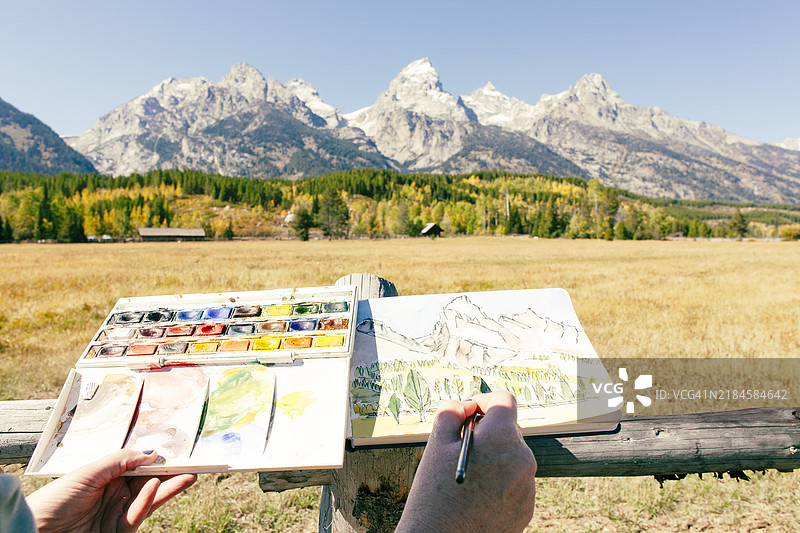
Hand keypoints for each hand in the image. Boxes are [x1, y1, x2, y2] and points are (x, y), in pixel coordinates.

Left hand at [26, 449, 196, 532]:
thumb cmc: (54, 500)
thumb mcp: (87, 473)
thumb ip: (120, 461)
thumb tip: (150, 453)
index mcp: (106, 476)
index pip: (138, 466)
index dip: (157, 459)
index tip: (177, 450)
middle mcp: (115, 493)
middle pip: (149, 481)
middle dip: (171, 473)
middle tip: (194, 464)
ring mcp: (117, 513)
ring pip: (150, 498)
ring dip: (169, 487)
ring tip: (189, 475)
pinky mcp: (118, 530)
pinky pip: (137, 514)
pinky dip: (147, 501)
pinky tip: (155, 486)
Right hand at [396, 391, 536, 532]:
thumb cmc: (434, 496)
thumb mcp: (435, 444)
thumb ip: (451, 412)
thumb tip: (465, 407)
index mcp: (502, 437)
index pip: (504, 400)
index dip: (484, 400)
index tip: (470, 411)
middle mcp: (523, 459)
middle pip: (507, 430)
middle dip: (485, 432)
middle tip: (459, 447)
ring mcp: (527, 486)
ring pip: (511, 457)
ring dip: (493, 458)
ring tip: (467, 477)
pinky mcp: (527, 508)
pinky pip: (515, 482)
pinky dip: (499, 482)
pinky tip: (476, 496)